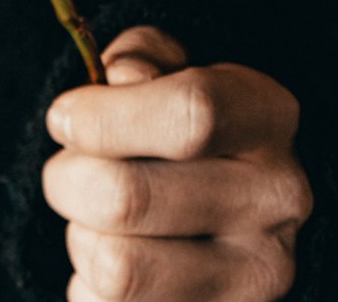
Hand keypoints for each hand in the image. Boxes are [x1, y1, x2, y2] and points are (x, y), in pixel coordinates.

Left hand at [42, 24, 312, 301]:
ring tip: (93, 213)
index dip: (104, 116)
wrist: (213, 202)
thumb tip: (120, 80)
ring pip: (114, 264)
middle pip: (128, 197)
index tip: (63, 117)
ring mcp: (253, 276)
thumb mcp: (164, 66)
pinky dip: (88, 281)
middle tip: (69, 167)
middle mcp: (274, 199)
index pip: (189, 115)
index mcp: (266, 116)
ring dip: (78, 233)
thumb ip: (139, 58)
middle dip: (69, 177)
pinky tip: (114, 252)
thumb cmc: (171, 120)